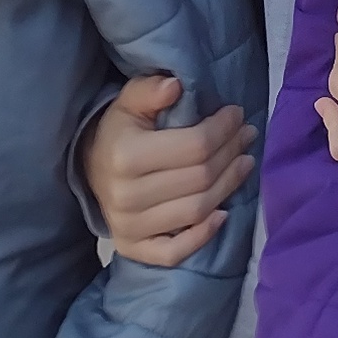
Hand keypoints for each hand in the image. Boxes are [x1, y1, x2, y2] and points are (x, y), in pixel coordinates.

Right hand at [80, 70, 254, 266]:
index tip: (237, 114)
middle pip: (201, 178)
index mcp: (126, 156)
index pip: (194, 146)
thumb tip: (176, 85)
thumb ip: (150, 89)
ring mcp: (129, 227)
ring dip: (229, 186)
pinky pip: (175, 252)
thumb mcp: (129, 101)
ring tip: (245, 163)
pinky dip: (202, 236)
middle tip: (247, 135)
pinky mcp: (133, 249)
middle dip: (232, 153)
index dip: (223, 129)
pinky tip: (223, 214)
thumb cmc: (119, 131)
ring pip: (197, 210)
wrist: (90, 169)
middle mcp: (126, 196)